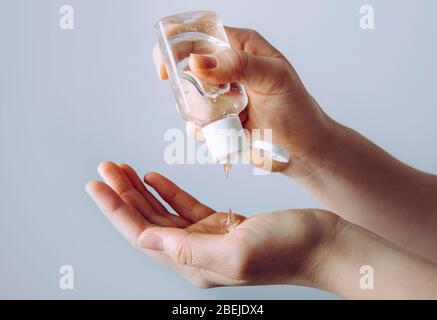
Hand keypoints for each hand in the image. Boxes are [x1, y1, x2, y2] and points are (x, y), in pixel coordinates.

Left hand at [86, 161, 340, 287]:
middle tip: (104, 168)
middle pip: (147, 222)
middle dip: (122, 195)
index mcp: (195, 264)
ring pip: (163, 213)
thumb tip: (146, 240)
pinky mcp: (223, 225)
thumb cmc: (289, 248)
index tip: (95, 185)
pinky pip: (185, 207)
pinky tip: (153, 177)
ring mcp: (209, 238)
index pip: (142, 235)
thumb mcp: (237, 250)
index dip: (115, 210)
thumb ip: (188, 249)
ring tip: (121, 167)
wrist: (324, 244)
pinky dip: (168, 191)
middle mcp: (196, 254)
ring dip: (140, 190)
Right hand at [153, 27, 333, 173]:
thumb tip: (197, 62)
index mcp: (239, 46)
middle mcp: (224, 68)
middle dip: (191, 88)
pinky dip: (204, 132)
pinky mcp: (215, 121)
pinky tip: (229, 132)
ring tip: (234, 118)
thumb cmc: (296, 109)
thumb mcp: (275, 79)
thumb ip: (239, 64)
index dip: (176, 44)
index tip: (166, 69)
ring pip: (186, 100)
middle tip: (214, 102)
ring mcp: (217, 96)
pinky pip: (194, 125)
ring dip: (202, 113)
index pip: (199, 33)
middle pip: (185, 68)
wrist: (301, 149)